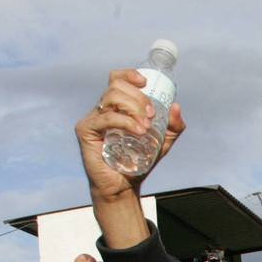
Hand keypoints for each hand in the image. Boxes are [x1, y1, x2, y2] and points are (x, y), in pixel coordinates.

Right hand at [75, 70, 185, 201]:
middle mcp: (102, 109)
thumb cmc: (138, 163)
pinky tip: (138, 132)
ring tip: (145, 127)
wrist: (123, 186)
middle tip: (151, 116)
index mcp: (116, 107)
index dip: (130, 75)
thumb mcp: (162, 142)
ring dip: (133, 108)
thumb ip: (172, 126)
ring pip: (111, 97)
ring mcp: (92, 118)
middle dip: (138, 97)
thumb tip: (176, 107)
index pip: (117, 79)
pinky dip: (125, 122)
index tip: (145, 83)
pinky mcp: (86, 130)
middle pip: (117, 86)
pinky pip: (106, 118)